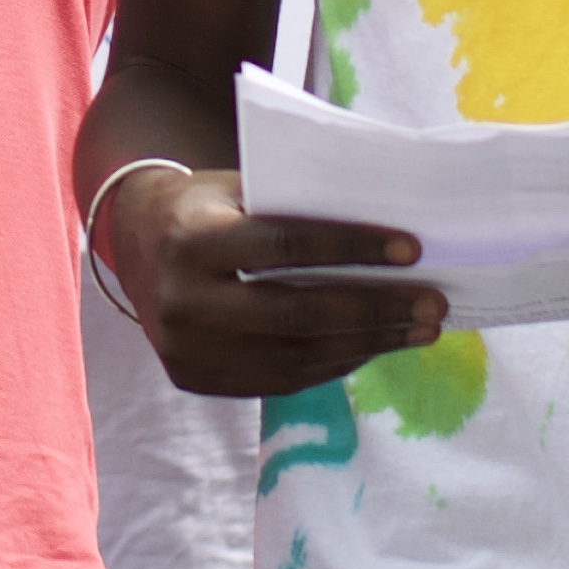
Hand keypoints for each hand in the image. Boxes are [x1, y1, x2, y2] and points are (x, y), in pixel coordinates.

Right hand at [102, 165, 443, 396]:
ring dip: (366, 344)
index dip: (350, 248)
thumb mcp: (237, 188)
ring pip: (294, 357)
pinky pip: (279, 379)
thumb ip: (294, 208)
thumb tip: (385, 236)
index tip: (411, 250)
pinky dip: (333, 362)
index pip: (282, 246)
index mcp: (191, 240)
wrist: (136, 244)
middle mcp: (182, 301)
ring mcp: (186, 349)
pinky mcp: (193, 379)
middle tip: (433, 305)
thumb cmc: (207, 206)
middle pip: (295, 314)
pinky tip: (373, 345)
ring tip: (419, 330)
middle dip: (373, 311)